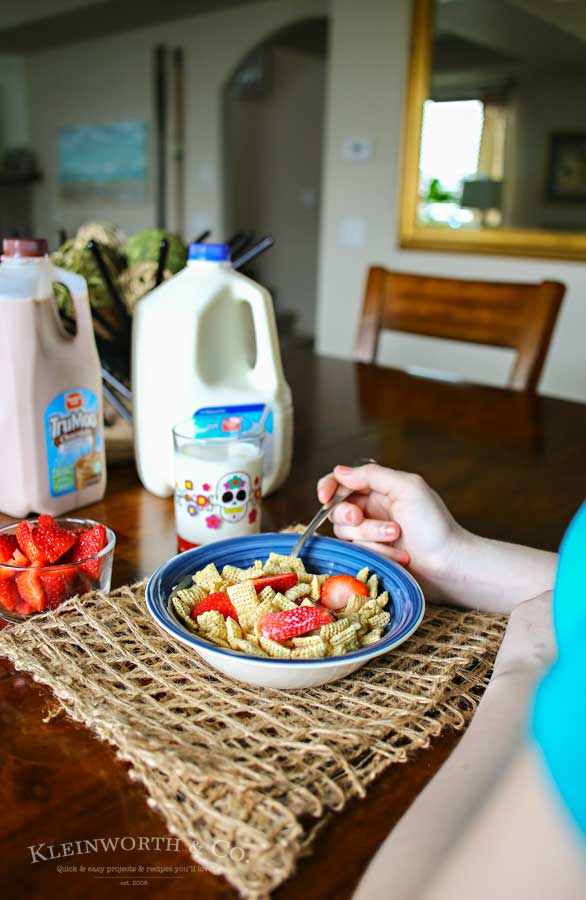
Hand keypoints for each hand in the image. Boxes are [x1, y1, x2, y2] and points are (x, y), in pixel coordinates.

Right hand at [318, 463, 466, 600]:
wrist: (449, 564)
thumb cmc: (434, 524)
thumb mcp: (407, 487)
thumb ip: (371, 475)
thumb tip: (338, 471)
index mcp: (379, 489)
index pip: (341, 483)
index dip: (328, 488)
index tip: (325, 497)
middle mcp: (371, 510)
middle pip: (337, 509)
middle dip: (347, 514)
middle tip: (359, 517)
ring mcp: (370, 536)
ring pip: (346, 533)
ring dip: (369, 535)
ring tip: (395, 536)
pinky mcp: (371, 558)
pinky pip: (356, 553)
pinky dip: (377, 552)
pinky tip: (398, 556)